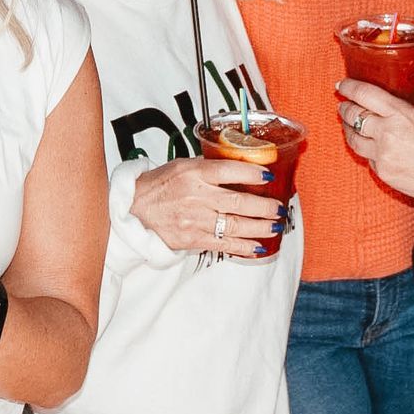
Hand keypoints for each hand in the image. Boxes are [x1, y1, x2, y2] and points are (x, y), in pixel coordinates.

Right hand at [129, 156, 285, 256]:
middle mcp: (196, 196)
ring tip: (275, 226)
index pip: (229, 170)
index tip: (269, 175)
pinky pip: (224, 244)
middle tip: (279, 208)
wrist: (135, 210)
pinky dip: (244, 247)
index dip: (252, 172)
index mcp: (194, 173)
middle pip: (239, 202)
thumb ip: (209, 168)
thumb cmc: (159, 186)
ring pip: (236, 225)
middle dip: (264, 206)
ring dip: (260, 227)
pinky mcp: (193, 239)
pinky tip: (258, 246)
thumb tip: (240, 167)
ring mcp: (196, 220)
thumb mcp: (182, 166)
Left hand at [336, 80, 413, 205]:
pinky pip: (366, 157)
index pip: (364, 95)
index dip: (348, 87)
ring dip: (349, 129)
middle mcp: (387, 133)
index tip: (342, 85)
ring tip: (350, 124)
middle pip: (352, 116)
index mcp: (400, 114)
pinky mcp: (383, 173)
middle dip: (344, 108)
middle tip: (343, 104)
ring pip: (353, 139)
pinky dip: (366, 149)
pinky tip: (371, 145)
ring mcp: (382, 155)